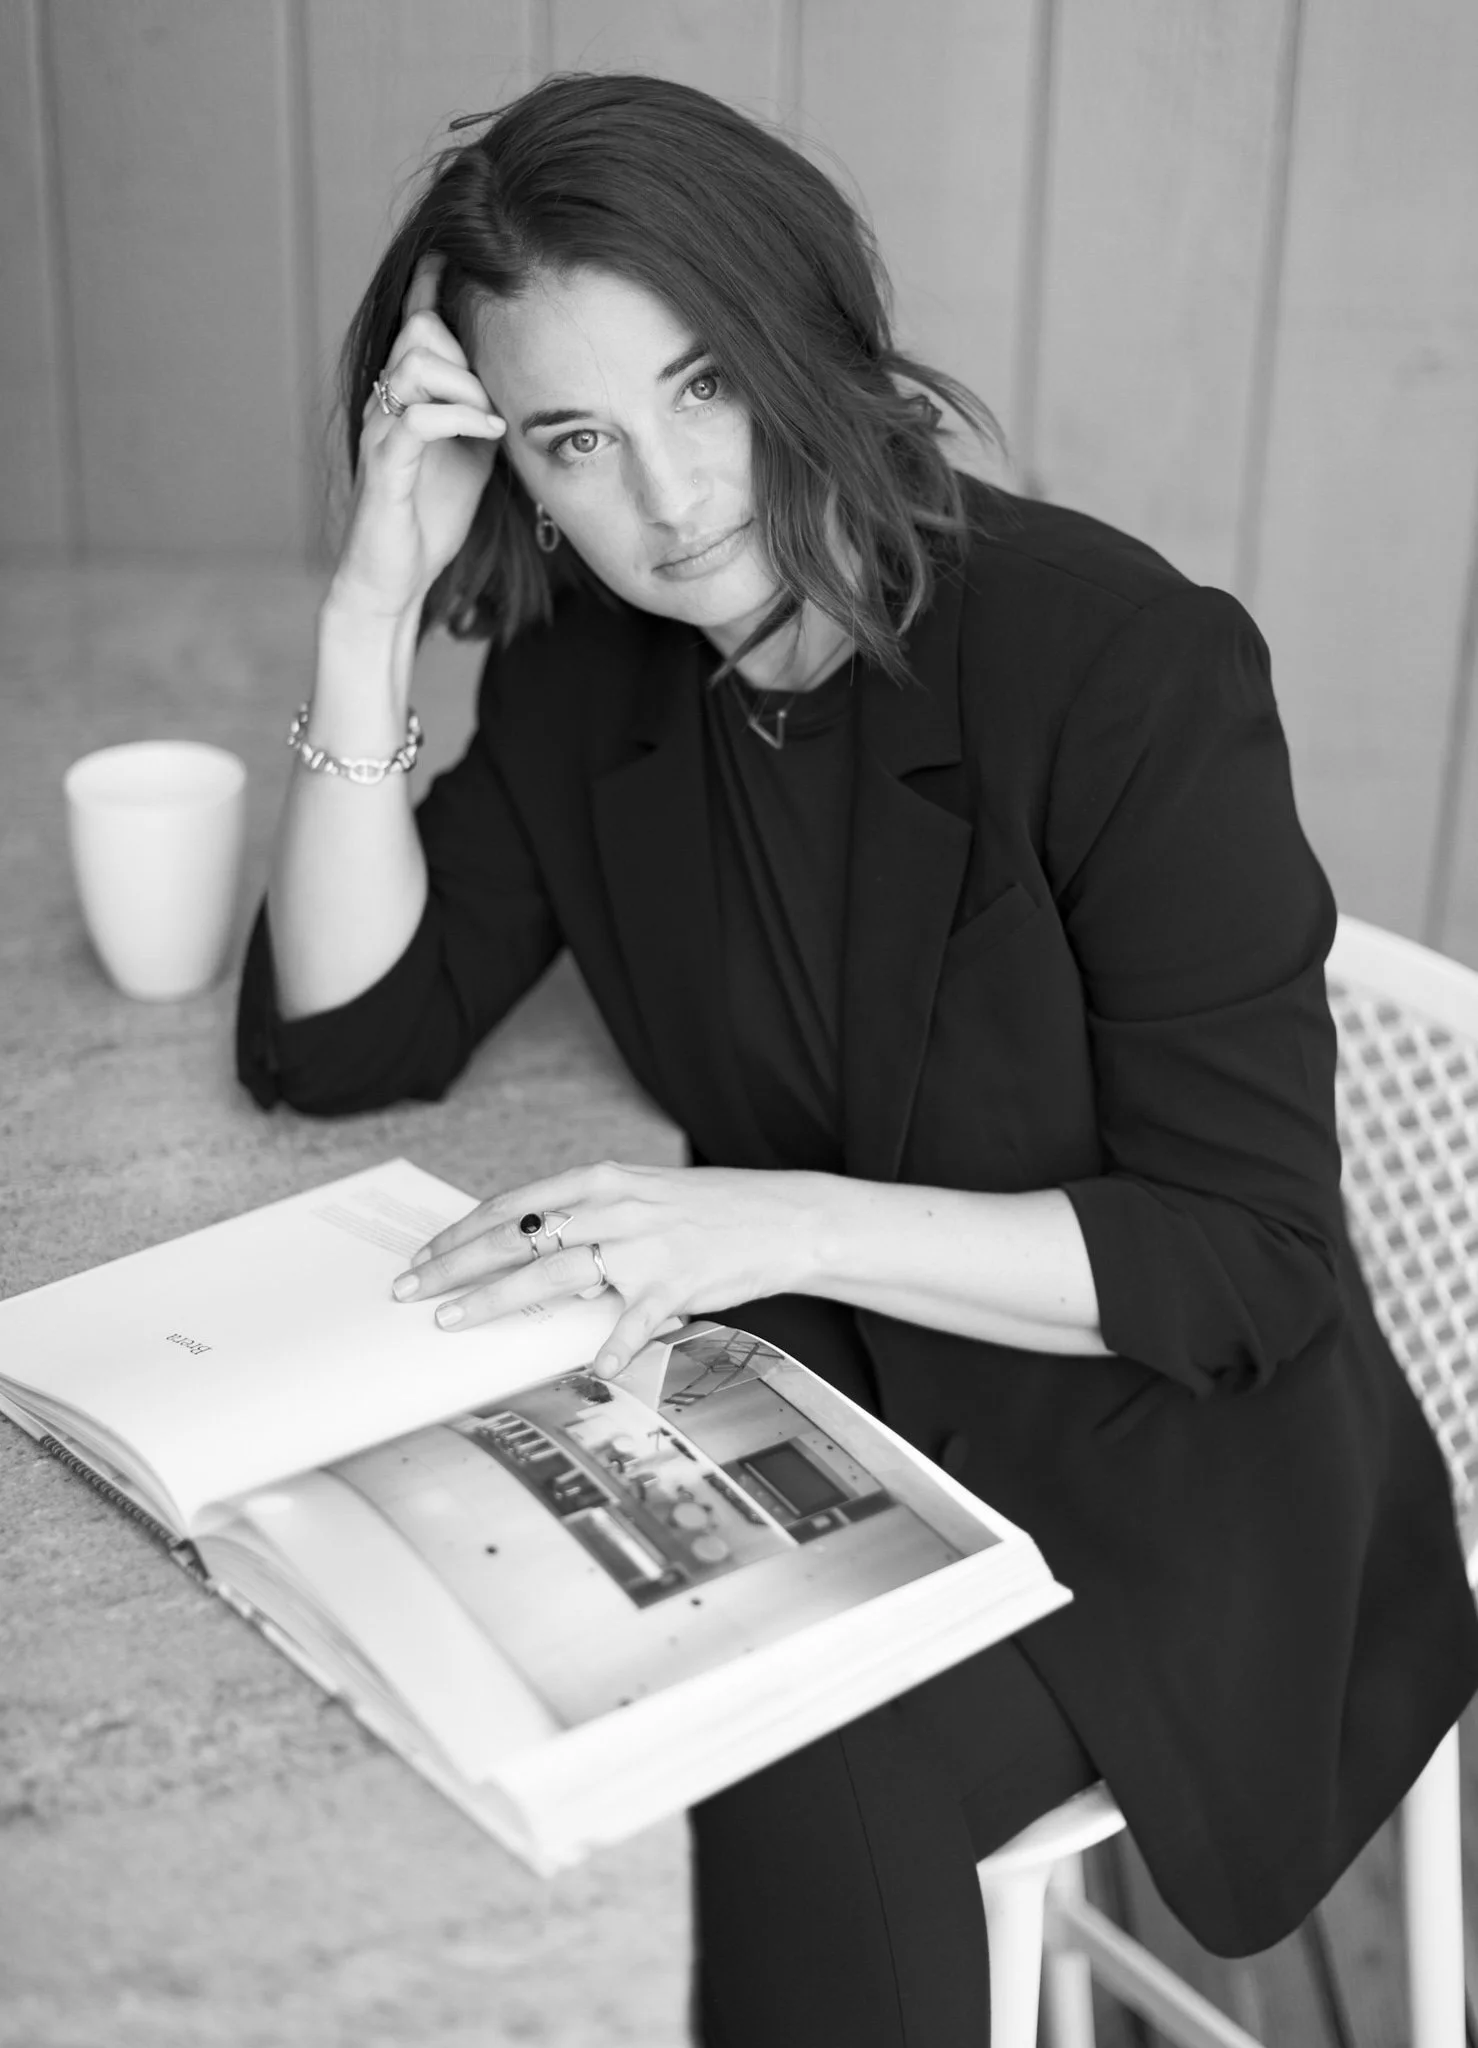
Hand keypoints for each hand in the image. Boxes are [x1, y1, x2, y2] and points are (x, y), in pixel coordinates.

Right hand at [329, 254, 505, 623]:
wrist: (396, 576)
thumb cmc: (431, 515)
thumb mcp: (472, 453)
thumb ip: (484, 410)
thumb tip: (518, 380)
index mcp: (409, 395)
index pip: (416, 323)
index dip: (433, 284)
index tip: (458, 249)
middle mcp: (387, 402)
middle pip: (419, 332)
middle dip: (465, 350)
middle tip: (495, 395)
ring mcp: (381, 430)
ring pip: (414, 364)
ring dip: (465, 383)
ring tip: (491, 418)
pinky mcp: (385, 466)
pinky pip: (416, 417)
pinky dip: (459, 417)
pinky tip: (487, 433)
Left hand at [391, 1160, 828, 1376]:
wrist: (785, 1215)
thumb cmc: (709, 1209)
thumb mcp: (642, 1193)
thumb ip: (589, 1213)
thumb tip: (532, 1244)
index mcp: (602, 1180)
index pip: (513, 1204)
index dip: (461, 1231)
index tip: (423, 1255)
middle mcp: (615, 1207)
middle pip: (517, 1237)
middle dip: (455, 1265)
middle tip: (411, 1291)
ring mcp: (645, 1245)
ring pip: (555, 1273)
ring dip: (498, 1300)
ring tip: (454, 1322)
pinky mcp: (677, 1284)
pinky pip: (635, 1322)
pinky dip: (612, 1348)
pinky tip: (592, 1371)